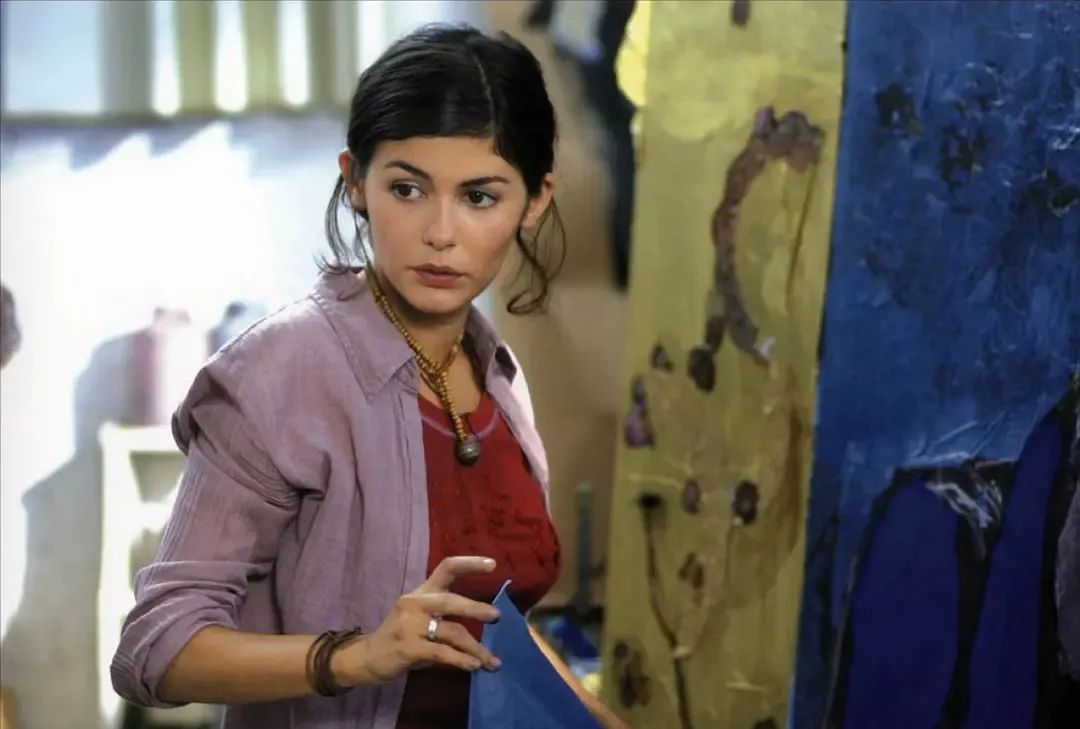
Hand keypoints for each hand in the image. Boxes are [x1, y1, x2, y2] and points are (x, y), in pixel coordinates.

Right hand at [336, 556, 501, 684]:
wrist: (367, 658)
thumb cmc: (401, 636)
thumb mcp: (419, 617)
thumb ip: (445, 615)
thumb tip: (483, 619)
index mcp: (421, 592)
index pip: (446, 568)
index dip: (470, 564)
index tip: (493, 564)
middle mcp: (415, 603)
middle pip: (451, 600)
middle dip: (476, 609)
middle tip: (497, 617)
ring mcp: (410, 625)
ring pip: (452, 632)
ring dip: (476, 648)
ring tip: (492, 661)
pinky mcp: (408, 647)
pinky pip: (442, 653)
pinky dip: (461, 660)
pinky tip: (473, 666)